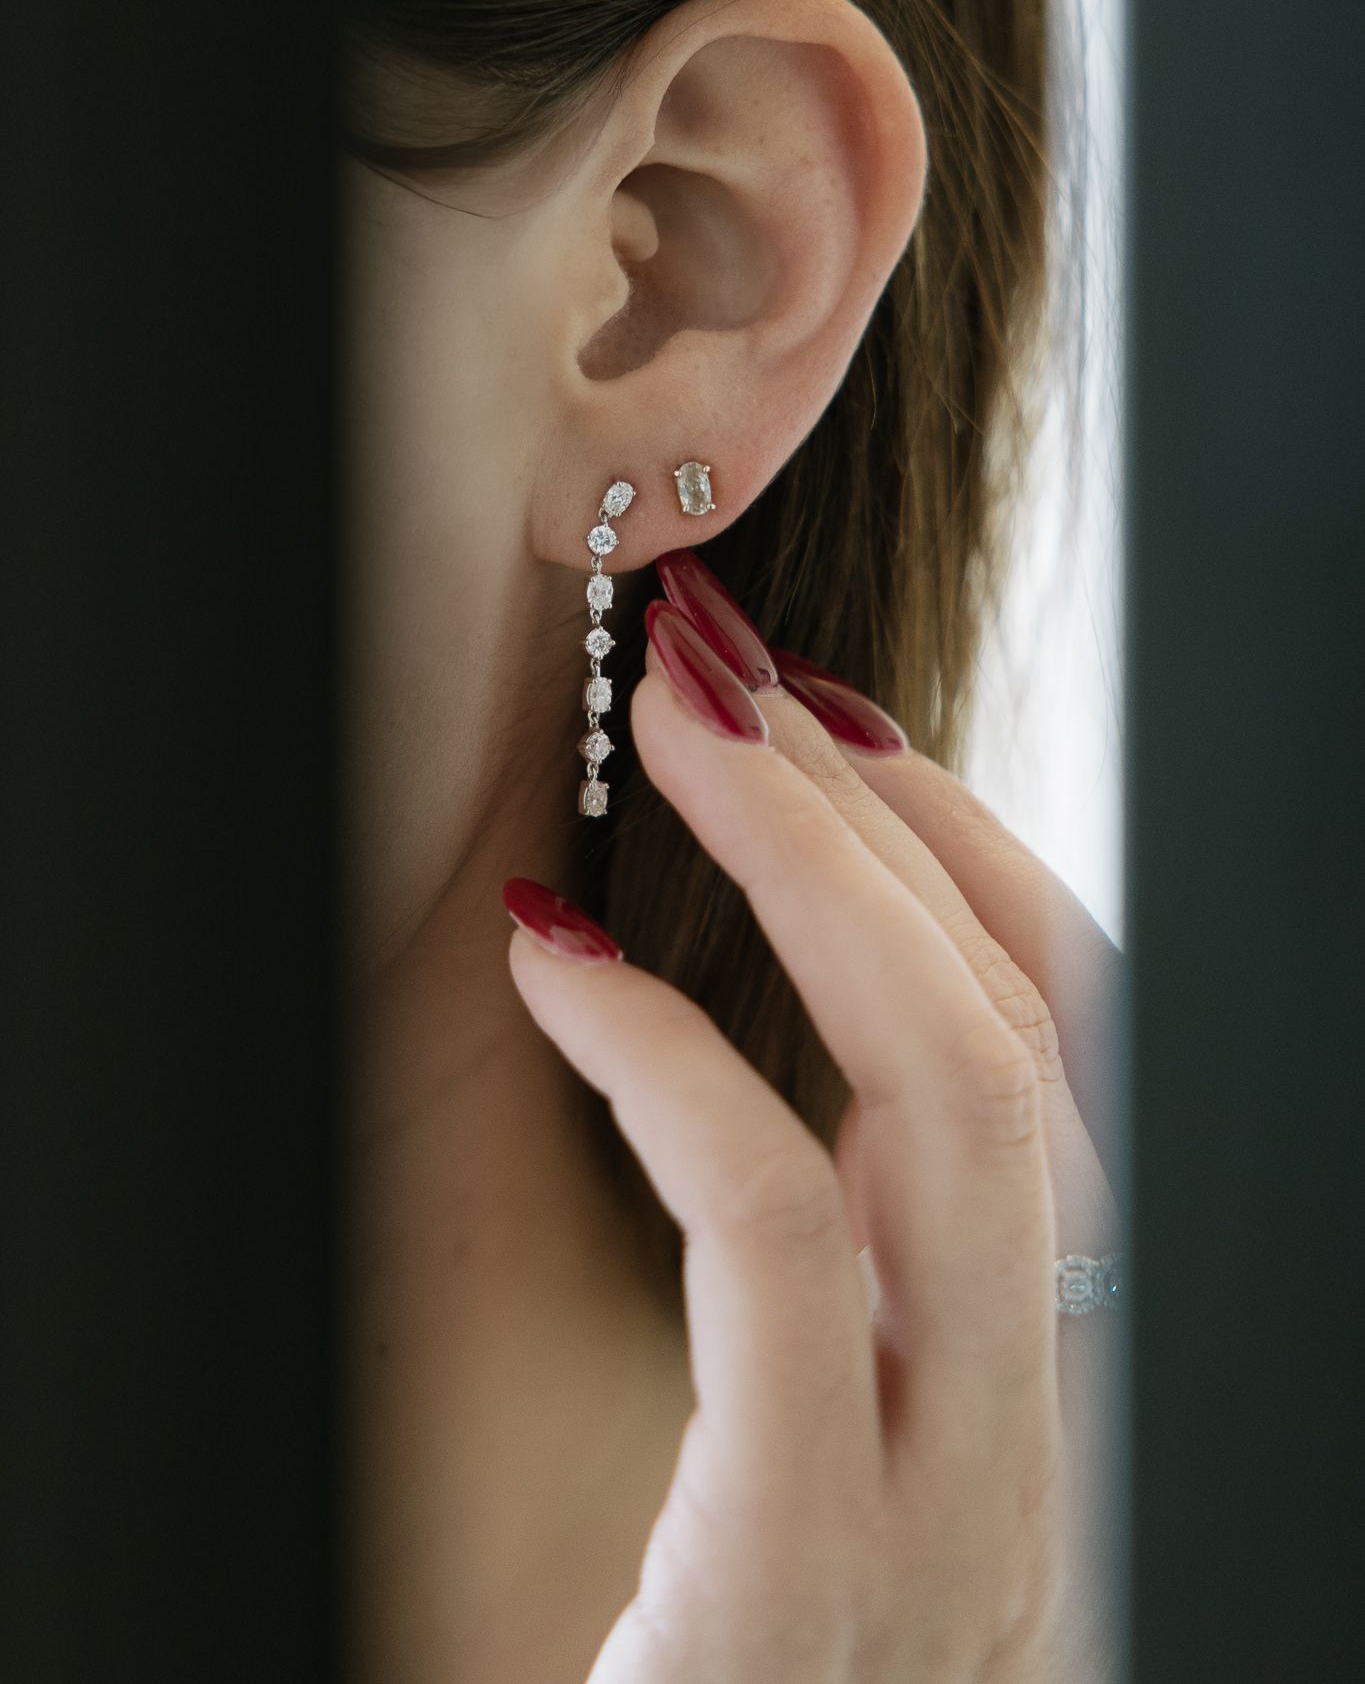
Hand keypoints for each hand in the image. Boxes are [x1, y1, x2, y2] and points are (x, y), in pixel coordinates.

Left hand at [504, 606, 1122, 1682]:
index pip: (1069, 1062)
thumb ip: (802, 1246)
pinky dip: (682, 1065)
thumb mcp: (773, 1430)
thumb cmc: (669, 1670)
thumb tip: (713, 1002)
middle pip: (1029, 1045)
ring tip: (685, 741)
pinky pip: (787, 1248)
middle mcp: (1017, 1438)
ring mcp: (939, 1511)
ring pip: (968, 1113)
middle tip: (732, 668)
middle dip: (884, 817)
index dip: (963, 865)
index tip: (826, 732)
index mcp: (1008, 1389)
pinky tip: (558, 968)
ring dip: (821, 884)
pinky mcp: (801, 1567)